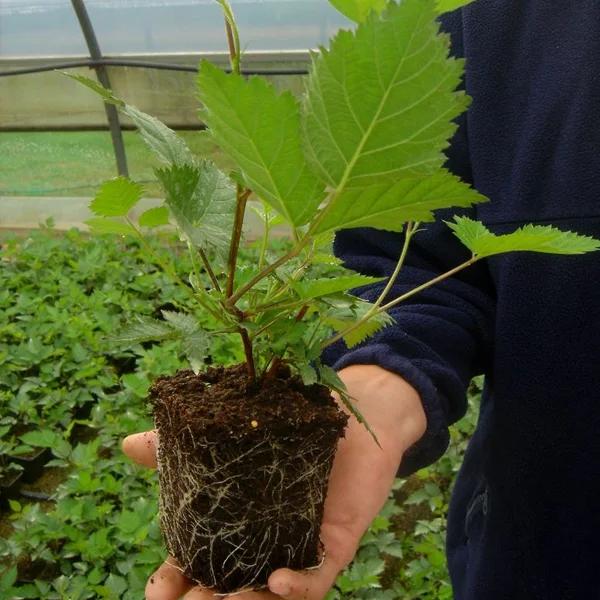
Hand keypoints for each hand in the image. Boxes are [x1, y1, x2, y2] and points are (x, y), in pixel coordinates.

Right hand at [122, 364, 425, 599]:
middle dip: (201, 599)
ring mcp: (297, 543)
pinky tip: (275, 582)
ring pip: (268, 591)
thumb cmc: (289, 424)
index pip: (198, 558)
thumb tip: (130, 444)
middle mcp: (263, 539)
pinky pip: (317, 577)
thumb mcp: (235, 428)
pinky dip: (297, 586)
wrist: (350, 413)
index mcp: (236, 519)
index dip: (175, 578)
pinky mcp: (334, 542)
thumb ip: (185, 441)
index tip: (157, 589)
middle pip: (227, 584)